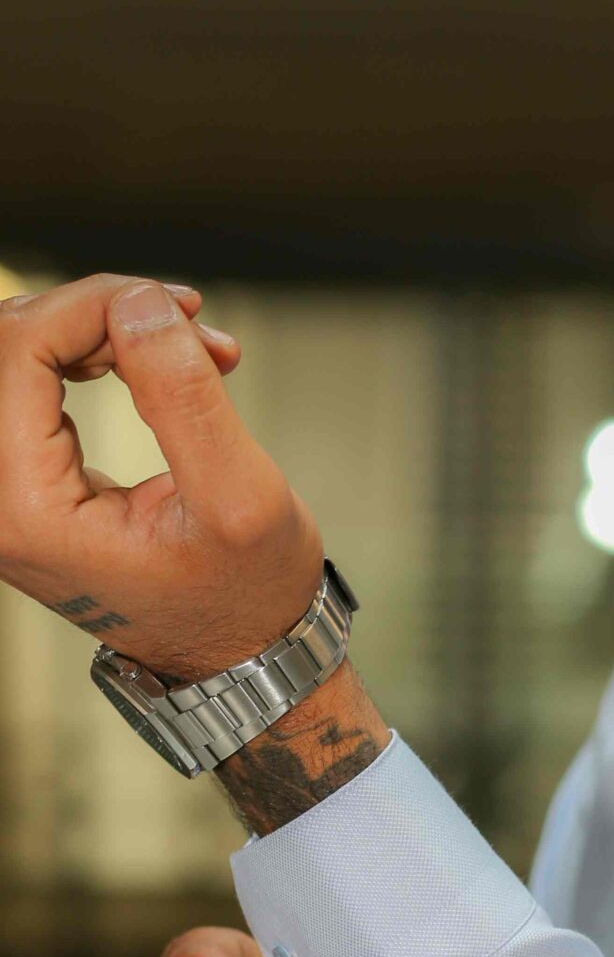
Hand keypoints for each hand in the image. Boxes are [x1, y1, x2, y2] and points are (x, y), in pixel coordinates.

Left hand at [0, 272, 322, 680]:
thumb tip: (137, 303)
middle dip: (99, 313)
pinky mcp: (26, 481)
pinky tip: (158, 363)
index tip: (177, 309)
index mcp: (27, 511)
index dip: (92, 305)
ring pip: (18, 357)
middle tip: (189, 321)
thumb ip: (183, 395)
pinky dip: (95, 354)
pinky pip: (32, 385)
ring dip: (102, 329)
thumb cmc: (247, 594)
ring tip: (193, 346)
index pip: (14, 355)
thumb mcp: (240, 495)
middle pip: (7, 347)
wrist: (242, 653)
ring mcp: (6, 495)